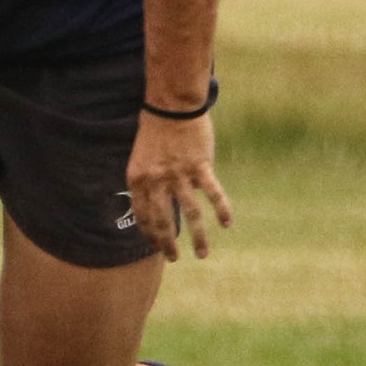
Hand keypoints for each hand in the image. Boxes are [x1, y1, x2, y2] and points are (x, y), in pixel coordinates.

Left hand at [126, 112, 231, 261]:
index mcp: (138, 179)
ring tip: (202, 254)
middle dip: (168, 244)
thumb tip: (154, 207)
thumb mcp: (141, 159)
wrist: (171, 107)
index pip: (143, 215)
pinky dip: (222, 210)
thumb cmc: (155, 132)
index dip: (150, 234)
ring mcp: (180, 175)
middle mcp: (157, 181)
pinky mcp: (201, 166)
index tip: (157, 247)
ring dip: (198, 238)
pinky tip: (227, 224)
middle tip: (174, 258)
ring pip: (190, 214)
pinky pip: (213, 194)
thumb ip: (147, 183)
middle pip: (163, 221)